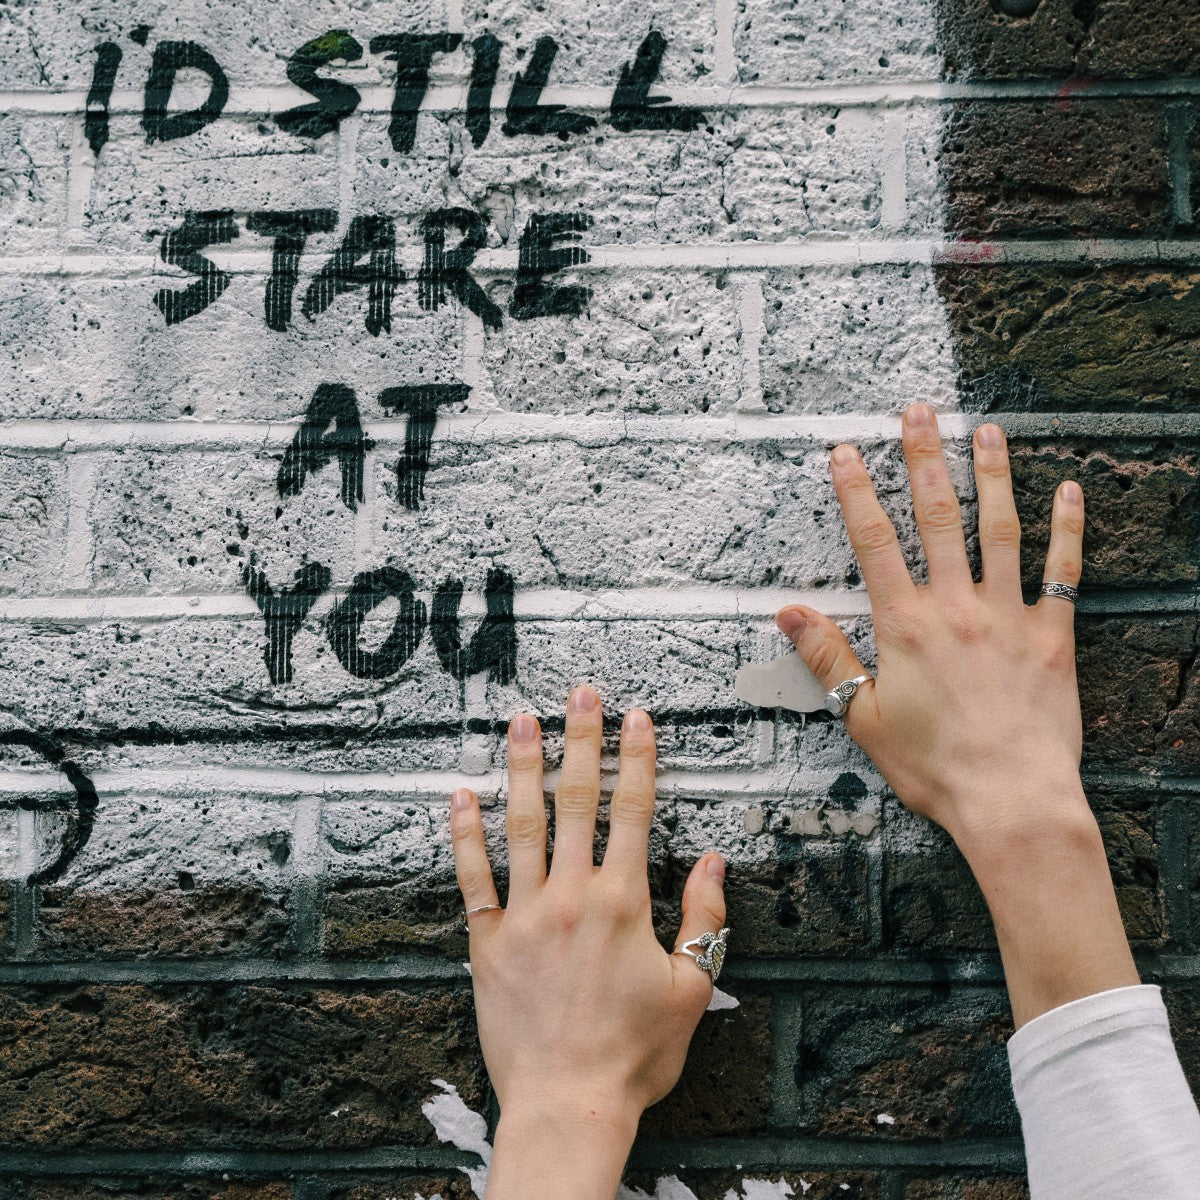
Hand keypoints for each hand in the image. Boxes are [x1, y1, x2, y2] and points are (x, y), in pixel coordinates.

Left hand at [449, 687, 725, 1197]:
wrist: (569, 1104)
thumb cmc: (635, 1054)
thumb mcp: (692, 990)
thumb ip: (705, 920)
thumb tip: (715, 864)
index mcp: (623, 903)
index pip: (634, 812)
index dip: (637, 760)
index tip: (636, 718)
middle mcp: (571, 896)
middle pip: (576, 802)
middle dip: (581, 742)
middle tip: (579, 693)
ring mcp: (524, 915)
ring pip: (522, 825)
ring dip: (523, 768)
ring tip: (521, 721)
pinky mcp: (488, 941)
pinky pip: (473, 878)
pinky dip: (465, 835)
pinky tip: (460, 796)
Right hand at [777, 404, 1087, 848]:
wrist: (1011, 800)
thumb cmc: (933, 766)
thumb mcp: (863, 718)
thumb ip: (828, 659)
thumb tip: (790, 613)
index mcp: (906, 626)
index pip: (874, 542)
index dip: (856, 492)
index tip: (845, 452)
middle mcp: (956, 607)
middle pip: (937, 517)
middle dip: (924, 459)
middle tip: (918, 411)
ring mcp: (1009, 616)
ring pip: (999, 531)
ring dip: (992, 476)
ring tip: (986, 431)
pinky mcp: (1052, 636)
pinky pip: (1063, 572)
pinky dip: (1068, 530)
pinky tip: (1070, 492)